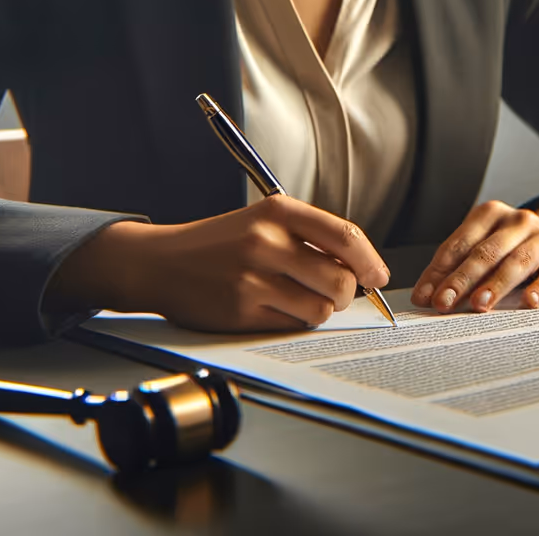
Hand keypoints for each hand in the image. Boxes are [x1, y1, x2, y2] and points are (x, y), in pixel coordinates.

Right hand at [48, 195, 389, 331]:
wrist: (160, 262)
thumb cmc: (218, 243)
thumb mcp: (263, 221)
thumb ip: (309, 238)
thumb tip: (361, 268)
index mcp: (278, 212)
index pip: (345, 236)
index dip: (371, 261)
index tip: (378, 276)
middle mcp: (266, 242)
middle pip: (341, 279)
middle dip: (348, 293)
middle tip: (336, 293)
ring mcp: (253, 279)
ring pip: (320, 308)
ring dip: (320, 310)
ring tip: (299, 299)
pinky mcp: (241, 311)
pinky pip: (292, 325)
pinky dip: (293, 322)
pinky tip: (275, 308)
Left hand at [410, 199, 538, 313]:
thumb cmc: (519, 246)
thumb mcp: (489, 248)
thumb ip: (460, 267)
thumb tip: (427, 295)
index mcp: (490, 214)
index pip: (459, 244)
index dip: (439, 270)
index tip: (424, 295)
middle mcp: (518, 221)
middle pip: (485, 252)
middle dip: (461, 279)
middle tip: (444, 302)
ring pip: (518, 260)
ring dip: (496, 283)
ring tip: (479, 303)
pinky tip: (530, 301)